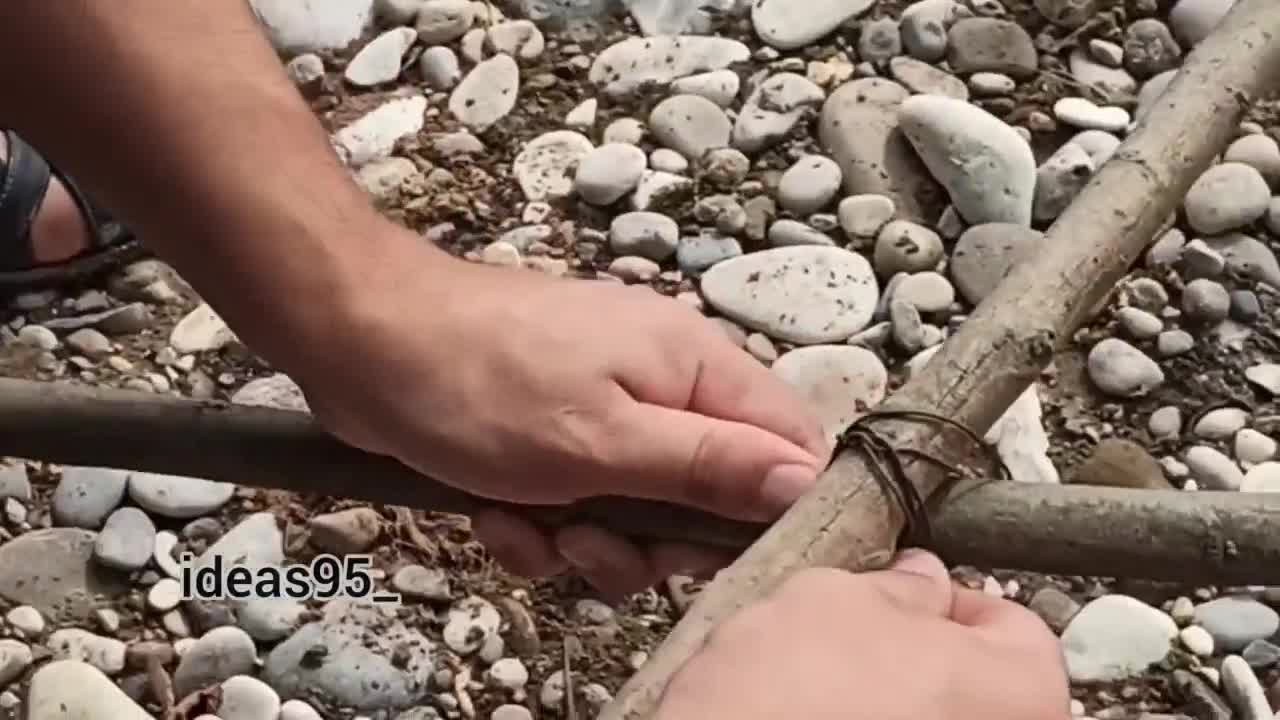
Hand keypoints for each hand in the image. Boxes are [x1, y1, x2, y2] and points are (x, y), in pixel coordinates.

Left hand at [296, 235, 828, 595]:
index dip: (768, 509)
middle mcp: (664, 384)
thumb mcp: (602, 443)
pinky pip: (582, 505)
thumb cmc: (478, 386)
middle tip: (592, 539)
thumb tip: (807, 481)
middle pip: (711, 494)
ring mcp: (608, 409)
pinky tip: (495, 514)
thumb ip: (708, 466)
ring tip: (528, 522)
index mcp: (694, 367)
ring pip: (641, 513)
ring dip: (583, 540)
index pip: (788, 443)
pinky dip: (541, 524)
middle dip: (651, 539)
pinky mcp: (557, 435)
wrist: (361, 344)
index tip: (709, 552)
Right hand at [655, 550, 1069, 719]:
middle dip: (912, 655)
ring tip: (817, 688)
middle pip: (970, 683)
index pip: (1010, 620)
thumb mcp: (837, 599)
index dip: (943, 597)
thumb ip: (896, 586)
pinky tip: (806, 718)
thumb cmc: (789, 705)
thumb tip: (915, 583)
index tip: (897, 591)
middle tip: (852, 635)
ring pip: (924, 718)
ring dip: (881, 702)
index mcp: (1023, 691)